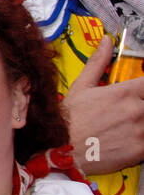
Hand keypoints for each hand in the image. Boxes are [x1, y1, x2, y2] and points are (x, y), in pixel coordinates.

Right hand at [64, 35, 143, 174]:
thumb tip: (106, 42)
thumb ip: (98, 63)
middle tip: (132, 112)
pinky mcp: (139, 150)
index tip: (140, 92)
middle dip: (142, 107)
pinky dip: (142, 139)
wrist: (58, 153)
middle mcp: (135, 110)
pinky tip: (130, 140)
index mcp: (124, 92)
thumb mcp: (80, 88)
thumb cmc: (67, 121)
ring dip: (142, 123)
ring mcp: (139, 131)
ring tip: (129, 126)